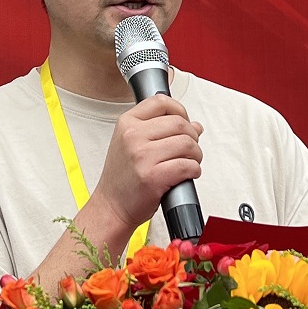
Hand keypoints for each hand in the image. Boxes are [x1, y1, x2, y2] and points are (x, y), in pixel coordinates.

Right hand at [92, 94, 202, 231]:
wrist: (111, 206)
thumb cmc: (123, 177)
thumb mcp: (132, 143)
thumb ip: (160, 130)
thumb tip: (195, 125)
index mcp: (127, 123)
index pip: (161, 102)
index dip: (180, 110)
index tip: (184, 121)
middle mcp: (133, 136)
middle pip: (180, 123)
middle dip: (192, 136)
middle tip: (189, 148)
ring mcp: (142, 156)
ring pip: (187, 144)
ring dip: (196, 155)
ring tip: (189, 162)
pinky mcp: (153, 177)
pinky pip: (187, 166)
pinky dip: (194, 170)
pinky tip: (187, 173)